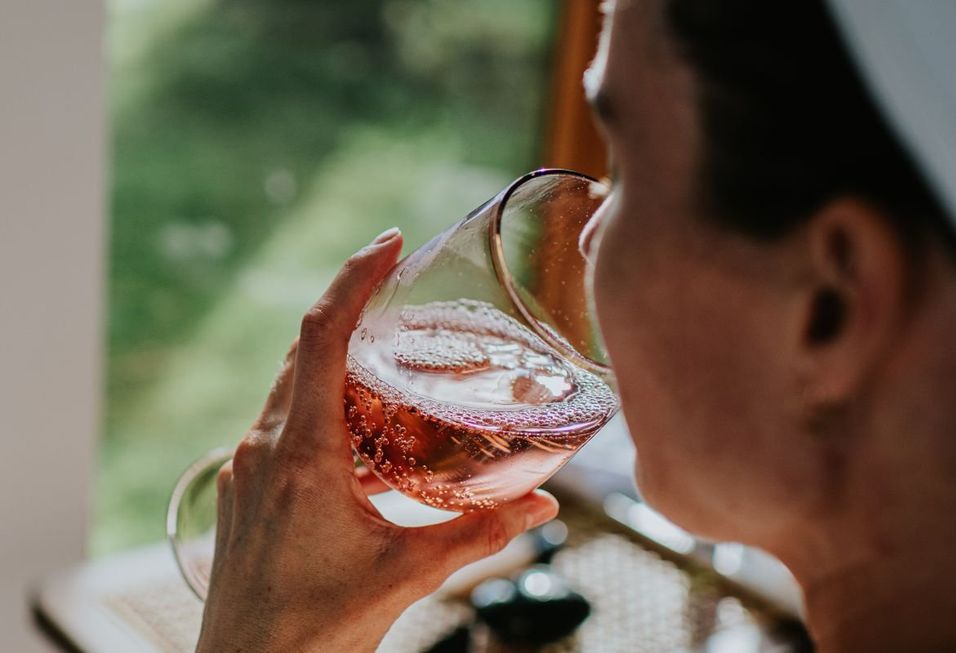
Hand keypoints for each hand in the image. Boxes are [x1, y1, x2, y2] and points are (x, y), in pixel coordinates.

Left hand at [196, 228, 559, 652]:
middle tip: (401, 290)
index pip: (320, 337)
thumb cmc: (311, 631)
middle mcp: (264, 448)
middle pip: (305, 350)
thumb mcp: (404, 576)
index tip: (388, 245)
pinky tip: (366, 430)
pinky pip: (287, 422)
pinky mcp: (250, 489)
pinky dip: (325, 404)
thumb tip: (542, 504)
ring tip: (391, 356)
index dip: (353, 279)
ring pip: (293, 385)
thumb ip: (477, 536)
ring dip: (338, 360)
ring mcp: (249, 468)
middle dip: (351, 310)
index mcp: (300, 455)